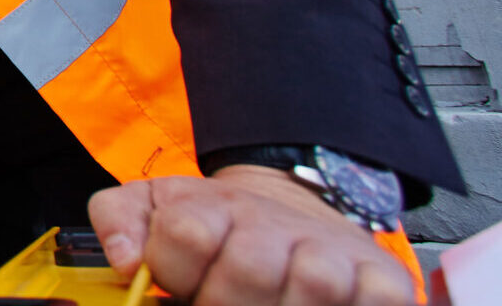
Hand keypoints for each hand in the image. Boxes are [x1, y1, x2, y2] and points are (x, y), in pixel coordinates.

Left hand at [87, 167, 412, 305]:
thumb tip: (126, 259)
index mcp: (213, 207)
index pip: (188, 234)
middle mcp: (275, 224)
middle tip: (221, 302)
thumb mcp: (156, 208)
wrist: (294, 210)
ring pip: (311, 287)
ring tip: (268, 305)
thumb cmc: (219, 225)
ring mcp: (331, 251)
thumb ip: (120, 221)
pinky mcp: (381, 279)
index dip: (178, 272)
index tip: (179, 286)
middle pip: (248, 270)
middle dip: (225, 302)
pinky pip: (369, 302)